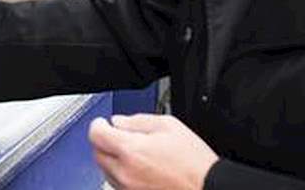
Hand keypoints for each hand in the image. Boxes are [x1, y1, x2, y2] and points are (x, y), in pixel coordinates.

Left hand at [89, 114, 217, 189]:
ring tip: (135, 153)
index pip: (96, 134)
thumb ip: (138, 120)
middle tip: (119, 135)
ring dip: (112, 158)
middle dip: (105, 141)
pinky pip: (117, 184)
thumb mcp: (170, 126)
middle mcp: (125, 172)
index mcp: (131, 150)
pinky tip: (139, 168)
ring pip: (106, 170)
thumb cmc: (194, 162)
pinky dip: (121, 174)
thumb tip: (119, 121)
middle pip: (98, 153)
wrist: (208, 188)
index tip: (103, 123)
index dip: (99, 124)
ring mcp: (128, 188)